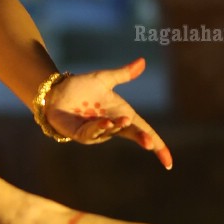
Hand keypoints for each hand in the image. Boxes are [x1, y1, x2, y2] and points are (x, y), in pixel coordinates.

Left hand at [45, 58, 171, 168]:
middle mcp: (112, 126)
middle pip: (132, 135)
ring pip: (112, 133)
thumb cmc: (80, 87)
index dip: (158, 146)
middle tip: (150, 143)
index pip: (144, 131)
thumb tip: (142, 61)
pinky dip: (100, 128)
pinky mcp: (81, 134)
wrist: (55, 92)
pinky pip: (92, 133)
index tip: (168, 162)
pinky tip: (106, 122)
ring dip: (118, 127)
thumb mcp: (104, 79)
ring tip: (124, 120)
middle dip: (141, 139)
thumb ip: (124, 74)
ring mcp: (97, 132)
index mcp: (122, 114)